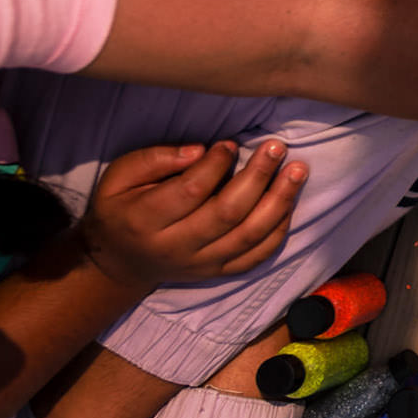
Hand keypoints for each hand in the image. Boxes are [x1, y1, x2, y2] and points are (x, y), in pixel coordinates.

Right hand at [81, 141, 303, 287]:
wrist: (121, 262)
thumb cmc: (122, 209)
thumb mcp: (119, 177)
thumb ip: (154, 160)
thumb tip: (200, 151)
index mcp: (145, 220)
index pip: (191, 191)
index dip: (216, 165)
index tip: (231, 144)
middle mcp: (175, 247)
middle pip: (227, 213)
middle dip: (258, 176)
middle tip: (277, 147)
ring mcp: (201, 264)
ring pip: (249, 236)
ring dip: (279, 201)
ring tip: (298, 170)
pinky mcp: (218, 273)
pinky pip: (257, 256)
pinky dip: (279, 230)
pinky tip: (290, 202)